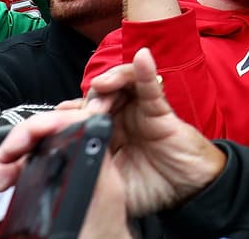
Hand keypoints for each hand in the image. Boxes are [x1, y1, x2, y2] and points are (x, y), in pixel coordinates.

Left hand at [0, 48, 227, 221]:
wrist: (188, 189)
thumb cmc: (153, 186)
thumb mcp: (110, 182)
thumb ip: (90, 166)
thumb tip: (62, 160)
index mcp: (105, 136)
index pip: (81, 115)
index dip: (69, 115)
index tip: (60, 122)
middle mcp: (121, 119)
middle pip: (98, 95)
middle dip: (87, 100)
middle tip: (85, 114)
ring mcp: (140, 111)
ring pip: (121, 84)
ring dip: (111, 80)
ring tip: (104, 85)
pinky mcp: (160, 109)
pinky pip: (150, 86)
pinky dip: (145, 70)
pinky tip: (142, 58)